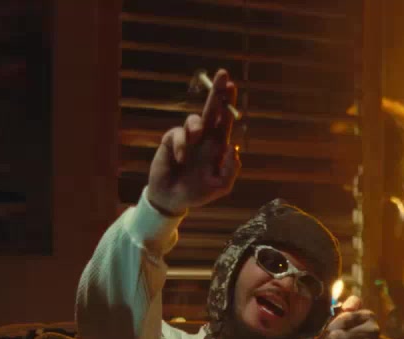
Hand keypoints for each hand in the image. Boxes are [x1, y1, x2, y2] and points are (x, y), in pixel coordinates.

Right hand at [146, 69, 240, 215]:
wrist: (173, 199)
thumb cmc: (198, 191)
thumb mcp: (220, 186)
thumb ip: (230, 170)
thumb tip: (233, 148)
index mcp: (218, 145)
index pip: (226, 120)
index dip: (229, 103)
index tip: (232, 85)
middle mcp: (204, 137)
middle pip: (212, 109)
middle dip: (218, 91)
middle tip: (223, 74)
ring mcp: (188, 137)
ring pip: (195, 120)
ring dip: (196, 126)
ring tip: (195, 137)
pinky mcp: (171, 140)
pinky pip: (178, 134)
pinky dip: (181, 146)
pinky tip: (181, 159)